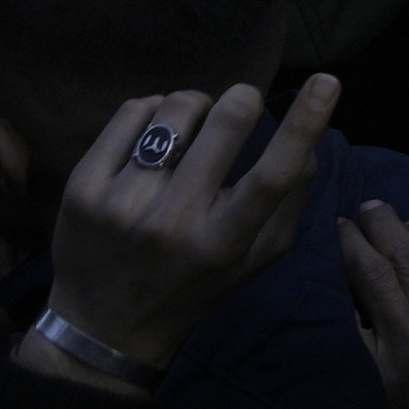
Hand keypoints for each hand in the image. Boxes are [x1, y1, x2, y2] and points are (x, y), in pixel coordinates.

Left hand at [17, 77, 336, 392]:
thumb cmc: (195, 286)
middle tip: (241, 106)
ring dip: (197, 105)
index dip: (304, 124)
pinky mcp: (82, 187)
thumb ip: (290, 201)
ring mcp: (120, 203)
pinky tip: (155, 135)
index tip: (326, 81)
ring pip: (176, 108)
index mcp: (222, 244)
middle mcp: (171, 223)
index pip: (272, 176)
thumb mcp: (255, 260)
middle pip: (224, 123)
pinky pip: (132, 112)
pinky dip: (154, 109)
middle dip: (242, 99)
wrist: (103, 327)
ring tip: (192, 130)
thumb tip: (310, 138)